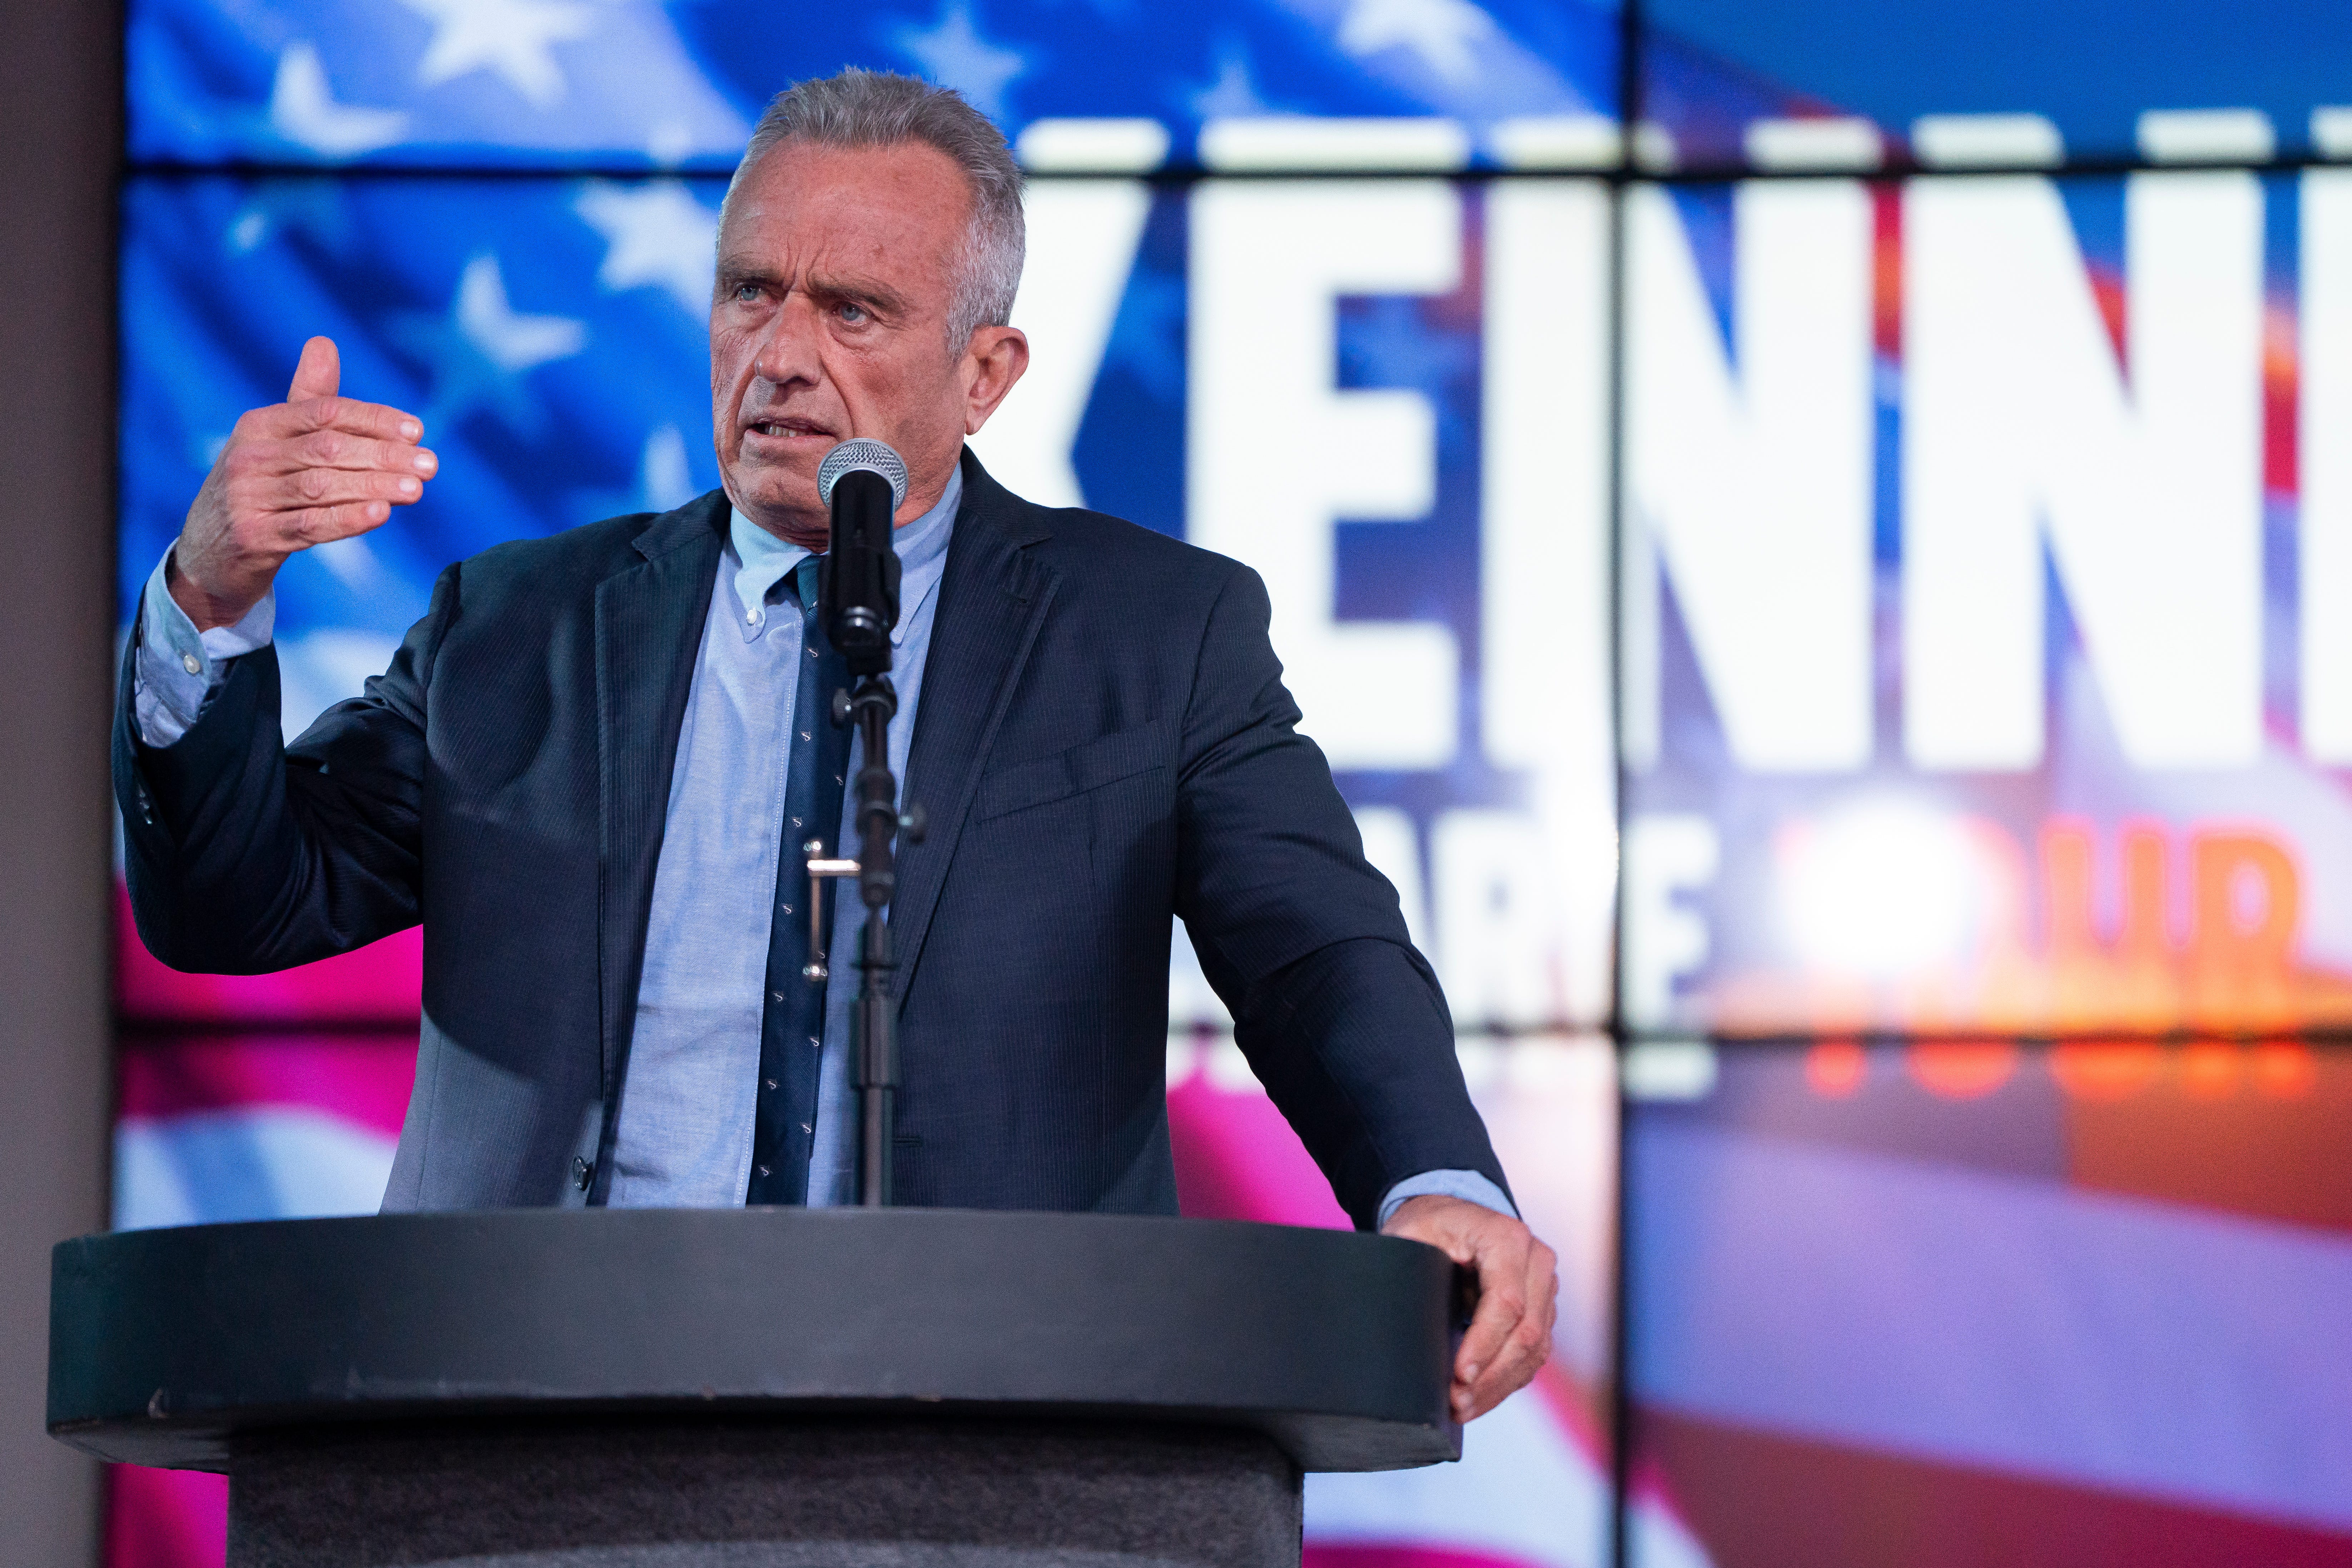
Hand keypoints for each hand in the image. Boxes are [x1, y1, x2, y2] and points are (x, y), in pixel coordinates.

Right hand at [170, 337, 436, 629]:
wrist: (210, 549)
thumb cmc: (259, 486)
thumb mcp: (277, 441)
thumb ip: (308, 399)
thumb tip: (324, 342)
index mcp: (259, 425)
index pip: (324, 413)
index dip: (373, 420)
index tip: (417, 430)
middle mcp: (250, 457)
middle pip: (328, 449)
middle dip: (383, 456)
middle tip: (429, 465)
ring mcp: (247, 497)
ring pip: (322, 487)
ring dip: (374, 487)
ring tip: (416, 489)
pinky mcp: (253, 536)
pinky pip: (308, 525)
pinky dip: (347, 519)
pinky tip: (381, 514)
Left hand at [1382, 1193, 1557, 1422]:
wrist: (1455, 1216)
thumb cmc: (1430, 1226)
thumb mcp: (1412, 1234)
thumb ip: (1408, 1266)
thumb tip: (1401, 1320)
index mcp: (1507, 1238)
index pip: (1506, 1302)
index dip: (1484, 1344)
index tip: (1459, 1376)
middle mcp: (1537, 1261)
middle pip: (1527, 1332)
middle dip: (1491, 1376)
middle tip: (1457, 1402)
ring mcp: (1545, 1287)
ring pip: (1535, 1349)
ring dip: (1500, 1385)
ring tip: (1463, 1408)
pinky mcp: (1543, 1310)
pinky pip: (1534, 1354)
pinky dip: (1507, 1380)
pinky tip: (1480, 1398)